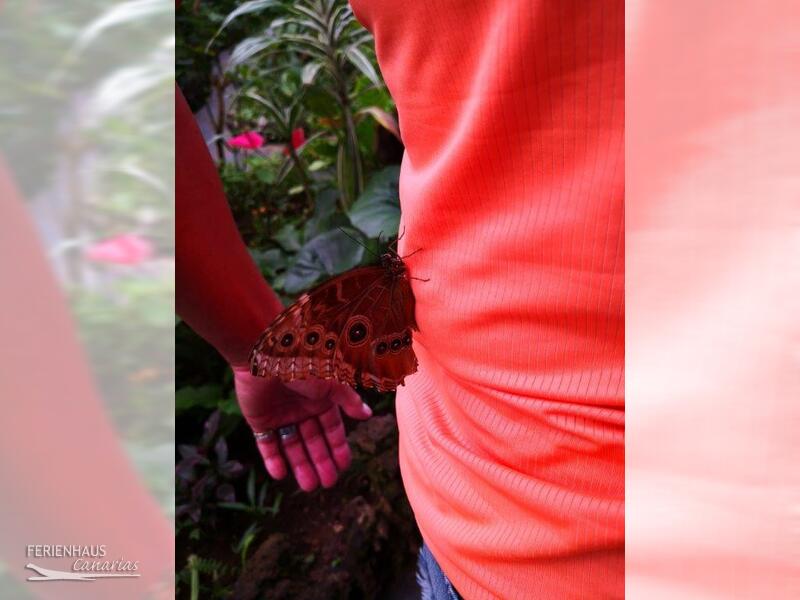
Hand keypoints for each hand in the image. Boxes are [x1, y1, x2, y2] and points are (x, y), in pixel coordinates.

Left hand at [232, 366, 371, 491]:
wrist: (264, 354)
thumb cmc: (301, 364)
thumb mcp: (331, 384)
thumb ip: (348, 400)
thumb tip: (368, 414)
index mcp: (320, 399)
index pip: (331, 428)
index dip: (338, 447)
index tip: (344, 466)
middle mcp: (301, 409)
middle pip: (313, 441)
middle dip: (321, 462)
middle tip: (328, 483)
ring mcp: (280, 415)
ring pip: (292, 446)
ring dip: (301, 465)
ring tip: (309, 486)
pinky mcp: (259, 420)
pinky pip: (267, 444)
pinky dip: (273, 459)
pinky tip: (281, 475)